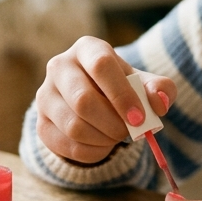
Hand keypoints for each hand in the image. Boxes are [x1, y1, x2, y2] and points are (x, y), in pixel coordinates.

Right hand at [36, 36, 174, 163]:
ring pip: (73, 126)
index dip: (122, 95)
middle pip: (83, 100)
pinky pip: (66, 145)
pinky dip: (92, 152)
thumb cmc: (123, 87)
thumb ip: (160, 89)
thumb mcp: (145, 83)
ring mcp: (45, 95)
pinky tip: (103, 145)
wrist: (95, 101)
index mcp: (87, 48)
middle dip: (113, 123)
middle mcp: (59, 66)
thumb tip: (160, 102)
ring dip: (103, 139)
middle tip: (130, 132)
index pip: (101, 66)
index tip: (139, 118)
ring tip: (116, 136)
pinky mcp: (40, 123)